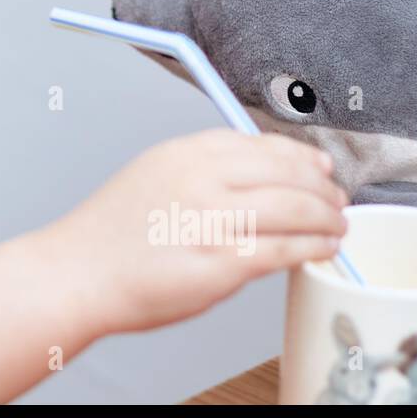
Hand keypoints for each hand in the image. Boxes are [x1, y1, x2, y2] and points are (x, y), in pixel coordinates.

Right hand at [40, 129, 347, 339]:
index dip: (300, 155)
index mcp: (186, 152)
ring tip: (338, 225)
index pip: (261, 144)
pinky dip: (315, 247)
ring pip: (297, 208)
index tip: (318, 165)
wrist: (78, 273)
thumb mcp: (152, 173)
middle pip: (288, 172)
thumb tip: (255, 175)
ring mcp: (214, 220)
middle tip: (337, 198)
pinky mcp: (222, 262)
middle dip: (323, 186)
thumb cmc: (111, 234)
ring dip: (327, 217)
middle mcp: (202, 178)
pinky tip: (324, 248)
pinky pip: (286, 249)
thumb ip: (200, 168)